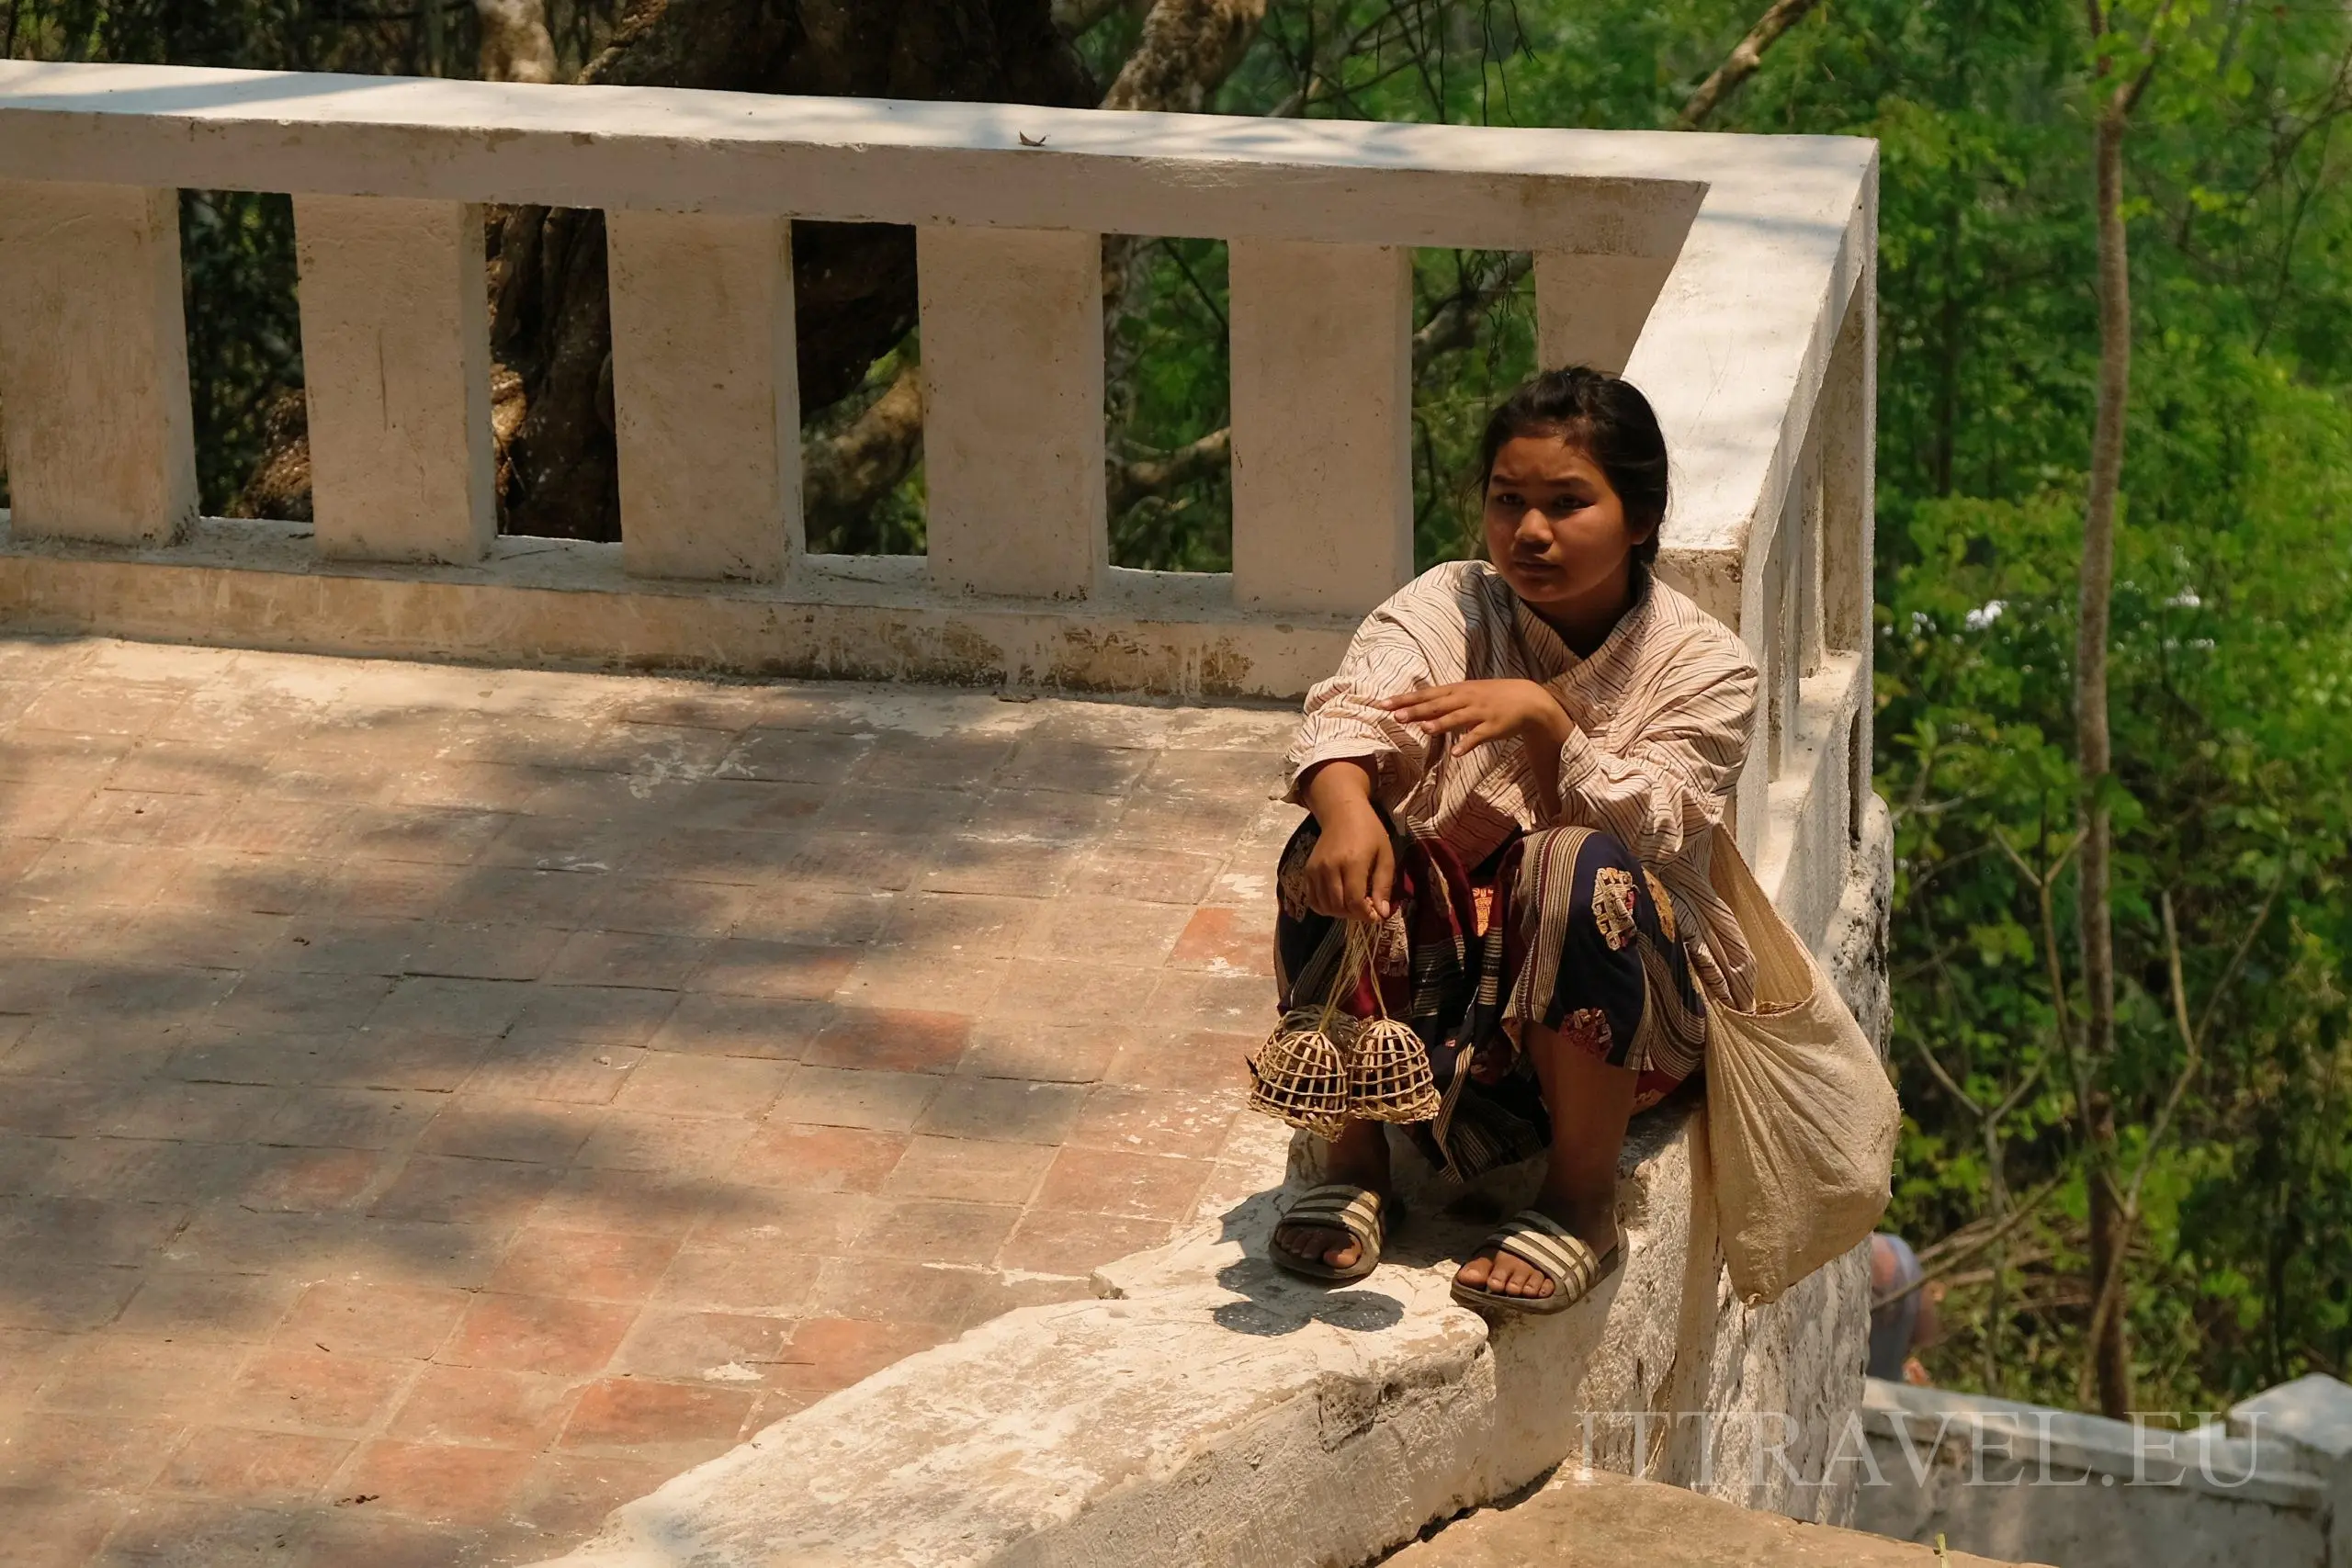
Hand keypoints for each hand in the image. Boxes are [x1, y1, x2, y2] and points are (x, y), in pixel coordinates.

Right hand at [1300, 761, 1394, 922]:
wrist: (1342, 813)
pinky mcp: (1307, 871)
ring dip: (1340, 913)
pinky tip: (1338, 901)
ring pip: (1324, 906)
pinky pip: (1313, 900)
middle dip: (1354, 915)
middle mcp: (1330, 867)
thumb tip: (1382, 914)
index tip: (1375, 916)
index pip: (1354, 901)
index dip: (1365, 915)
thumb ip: (1383, 885)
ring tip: (1353, 905)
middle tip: (1366, 909)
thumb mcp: (1385, 855)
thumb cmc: (1369, 832)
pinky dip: (1325, 907)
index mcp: (1352, 862)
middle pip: (1338, 907)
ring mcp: (1315, 870)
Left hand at [1377, 679, 1571, 757]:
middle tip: (1395, 715)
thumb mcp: (1466, 694)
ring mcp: (1480, 712)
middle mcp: (1465, 698)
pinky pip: (1478, 736)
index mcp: (1457, 690)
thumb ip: (1443, 702)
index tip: (1383, 703)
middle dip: (1416, 710)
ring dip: (1441, 724)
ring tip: (1423, 730)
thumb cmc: (1491, 697)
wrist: (1527, 700)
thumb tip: (1417, 709)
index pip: (1426, 694)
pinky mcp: (1493, 727)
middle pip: (1437, 704)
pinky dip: (1468, 744)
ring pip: (1457, 717)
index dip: (1405, 699)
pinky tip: (1456, 753)